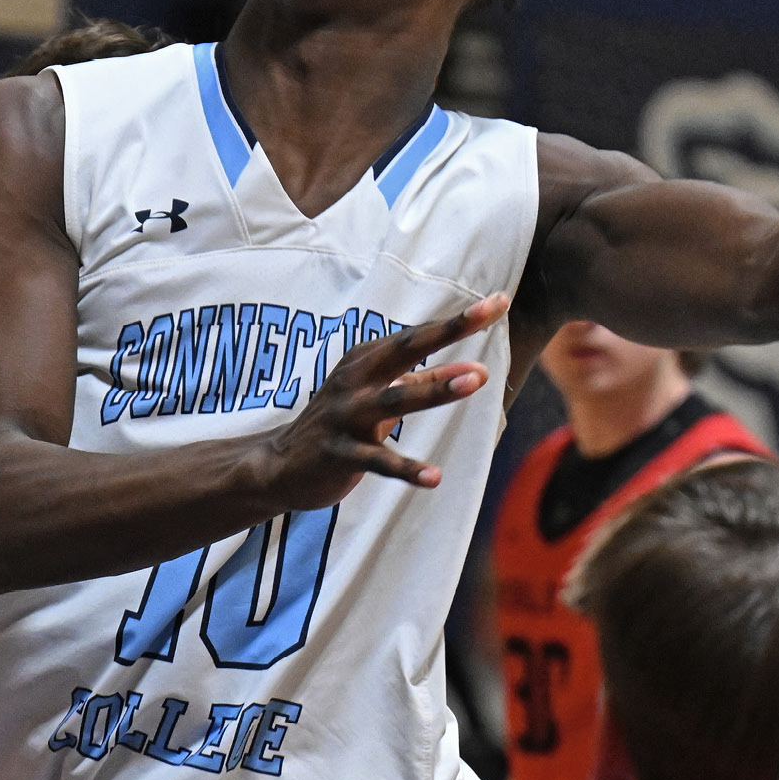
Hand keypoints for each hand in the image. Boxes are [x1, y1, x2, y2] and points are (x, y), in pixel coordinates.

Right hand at [254, 295, 509, 510]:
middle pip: (406, 349)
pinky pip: (379, 462)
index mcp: (364, 361)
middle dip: (448, 330)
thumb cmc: (338, 424)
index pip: (417, 335)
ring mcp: (346, 416)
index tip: (499, 301)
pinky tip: (435, 478)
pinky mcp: (340, 454)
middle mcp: (354, 380)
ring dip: (437, 389)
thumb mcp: (376, 396)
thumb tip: (472, 370)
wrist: (279, 466)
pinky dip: (407, 469)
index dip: (458, 320)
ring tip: (476, 379)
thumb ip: (420, 382)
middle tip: (489, 313)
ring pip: (396, 400)